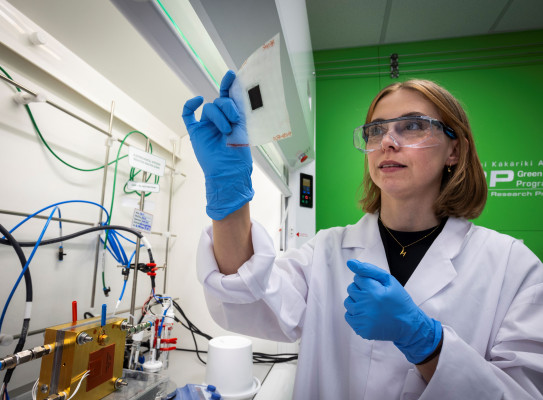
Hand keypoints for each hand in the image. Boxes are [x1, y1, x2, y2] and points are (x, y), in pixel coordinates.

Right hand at [182, 70, 253, 219]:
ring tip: (226, 130)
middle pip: (219, 102)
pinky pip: (188, 115)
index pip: (228, 98)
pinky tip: (197, 101)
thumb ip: (238, 109)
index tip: (231, 75)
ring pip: (209, 108)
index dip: (228, 85)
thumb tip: (234, 90)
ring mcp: (206, 126)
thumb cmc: (239, 153)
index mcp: (231, 118)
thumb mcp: (244, 127)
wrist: (229, 170)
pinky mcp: (196, 132)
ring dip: (219, 116)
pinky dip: (190, 106)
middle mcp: (219, 120)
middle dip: (227, 108)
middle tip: (234, 120)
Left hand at [344, 259, 441, 363]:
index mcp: (373, 291)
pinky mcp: (361, 329)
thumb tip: (351, 263)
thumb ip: (368, 270)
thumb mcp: (389, 280)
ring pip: (348, 302)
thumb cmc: (400, 301)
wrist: (408, 324)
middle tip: (374, 296)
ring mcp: (362, 318)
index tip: (375, 287)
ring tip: (370, 306)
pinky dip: (356, 314)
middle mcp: (366, 305)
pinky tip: (367, 314)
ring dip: (356, 302)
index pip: (357, 278)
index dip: (367, 281)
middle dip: (361, 290)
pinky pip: (348, 316)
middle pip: (351, 289)